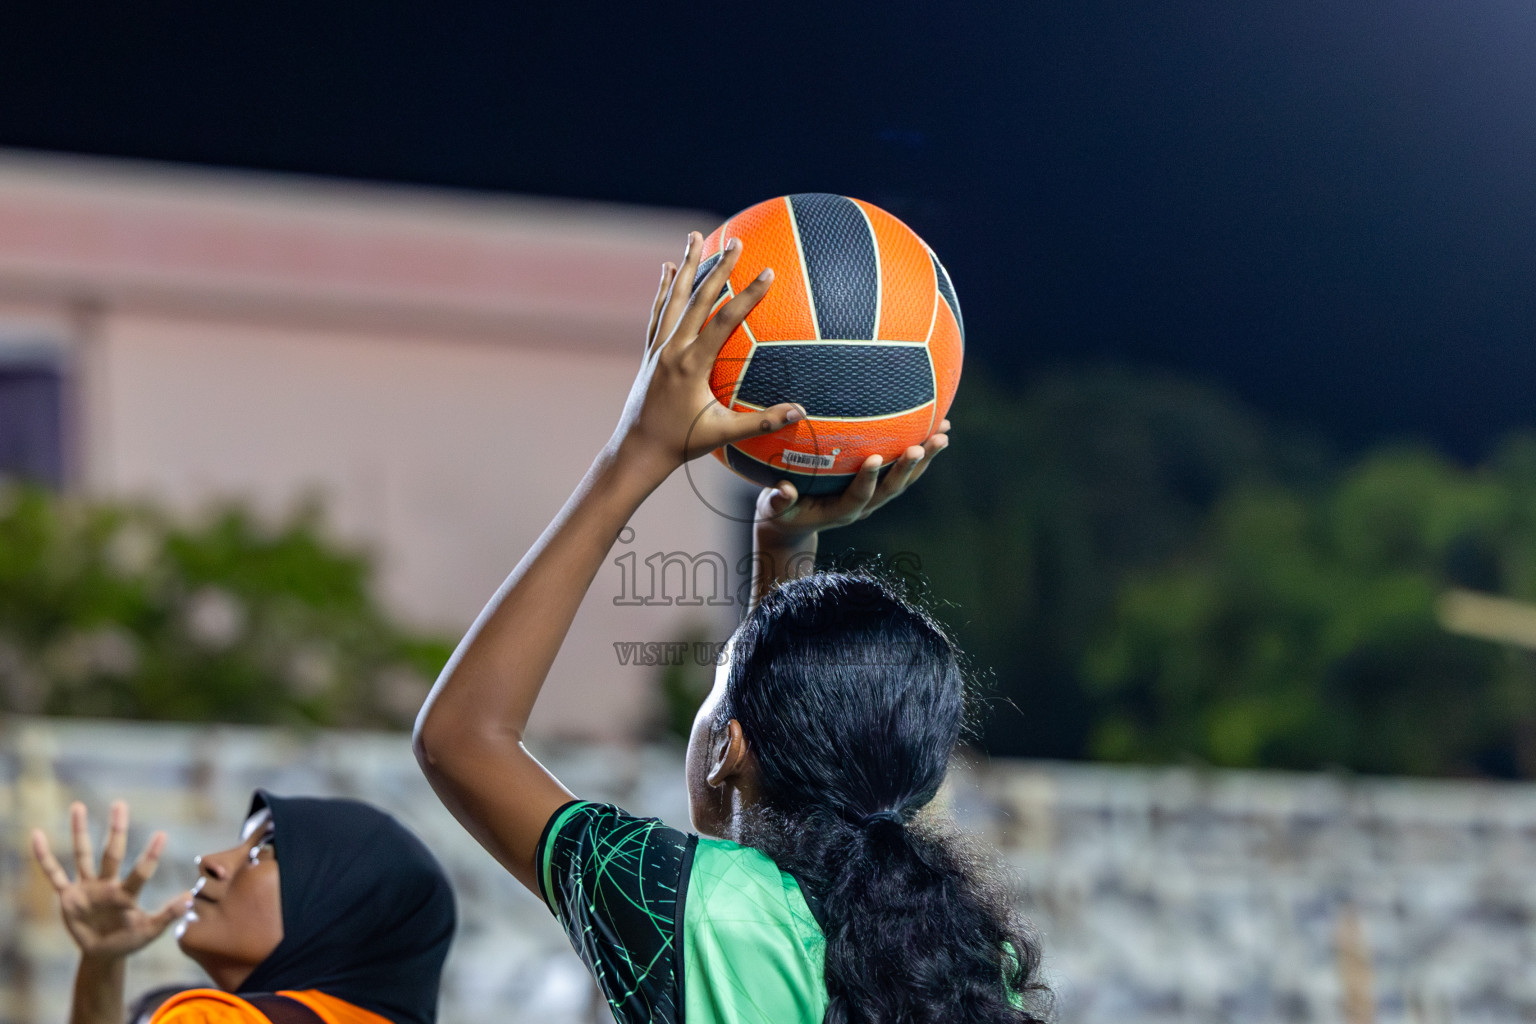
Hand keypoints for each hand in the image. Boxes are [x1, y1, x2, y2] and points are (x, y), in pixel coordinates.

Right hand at [31, 801, 190, 960]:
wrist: (103, 953)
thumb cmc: (129, 940)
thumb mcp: (148, 932)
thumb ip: (167, 916)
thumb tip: (190, 898)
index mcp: (126, 895)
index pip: (140, 873)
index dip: (150, 856)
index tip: (162, 834)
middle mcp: (106, 885)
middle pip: (112, 854)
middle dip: (116, 830)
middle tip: (120, 804)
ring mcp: (87, 888)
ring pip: (82, 855)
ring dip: (79, 832)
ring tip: (78, 806)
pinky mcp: (68, 896)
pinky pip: (54, 874)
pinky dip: (44, 857)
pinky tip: (37, 836)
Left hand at [612, 232, 805, 479]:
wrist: (638, 450)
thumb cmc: (682, 443)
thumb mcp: (724, 433)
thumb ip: (762, 422)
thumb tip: (799, 413)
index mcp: (692, 365)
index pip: (724, 320)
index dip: (747, 296)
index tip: (768, 273)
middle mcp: (672, 349)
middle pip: (698, 298)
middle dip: (718, 267)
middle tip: (737, 242)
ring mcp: (658, 348)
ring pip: (673, 298)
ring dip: (686, 266)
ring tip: (695, 237)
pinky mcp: (650, 353)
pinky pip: (658, 313)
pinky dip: (664, 290)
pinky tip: (667, 270)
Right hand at [756, 421, 950, 540]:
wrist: (794, 524)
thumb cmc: (781, 511)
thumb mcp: (773, 509)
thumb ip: (779, 501)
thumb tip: (784, 490)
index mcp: (839, 512)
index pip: (858, 497)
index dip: (867, 480)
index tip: (874, 458)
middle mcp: (863, 506)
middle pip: (892, 489)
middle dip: (909, 467)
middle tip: (924, 445)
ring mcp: (874, 498)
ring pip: (905, 480)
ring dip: (925, 459)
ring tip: (943, 433)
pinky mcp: (878, 488)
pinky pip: (903, 471)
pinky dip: (921, 453)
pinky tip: (936, 428)